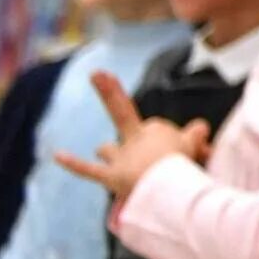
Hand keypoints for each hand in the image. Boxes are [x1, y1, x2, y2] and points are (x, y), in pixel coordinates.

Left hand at [56, 72, 211, 197]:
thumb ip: (196, 133)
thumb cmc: (184, 164)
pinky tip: (57, 155)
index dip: (178, 140)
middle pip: (124, 114)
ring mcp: (121, 157)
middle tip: (99, 74)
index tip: (199, 152)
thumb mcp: (196, 144)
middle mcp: (135, 138)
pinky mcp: (110, 176)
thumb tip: (200, 127)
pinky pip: (87, 170)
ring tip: (107, 152)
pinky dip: (72, 163)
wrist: (166, 184)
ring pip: (108, 149)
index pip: (161, 128)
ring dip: (109, 150)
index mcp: (156, 129)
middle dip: (110, 93)